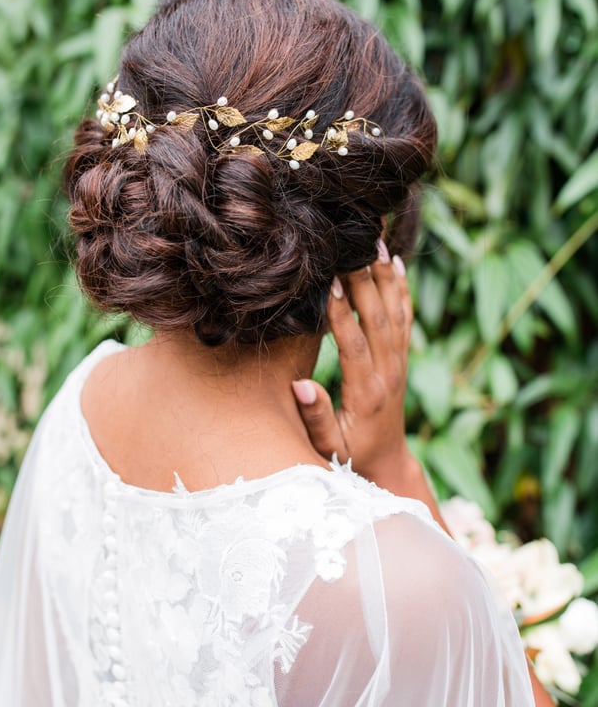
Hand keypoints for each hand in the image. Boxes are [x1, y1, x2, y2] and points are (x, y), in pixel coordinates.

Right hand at [293, 242, 413, 484]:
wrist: (388, 465)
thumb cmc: (350, 458)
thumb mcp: (328, 449)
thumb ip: (316, 417)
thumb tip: (301, 385)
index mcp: (366, 393)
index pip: (355, 346)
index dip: (343, 315)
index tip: (333, 284)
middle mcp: (388, 374)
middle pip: (379, 320)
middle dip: (366, 280)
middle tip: (355, 245)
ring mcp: (400, 364)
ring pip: (395, 313)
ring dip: (386, 276)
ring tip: (377, 241)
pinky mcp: (403, 359)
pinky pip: (406, 319)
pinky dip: (402, 290)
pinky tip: (396, 263)